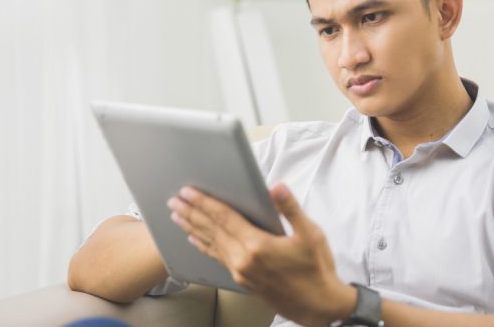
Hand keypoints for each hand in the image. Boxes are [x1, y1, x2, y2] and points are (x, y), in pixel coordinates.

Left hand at [167, 183, 355, 325]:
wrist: (319, 306)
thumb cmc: (317, 269)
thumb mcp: (310, 234)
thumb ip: (290, 209)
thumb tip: (276, 187)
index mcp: (258, 245)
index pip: (224, 218)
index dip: (205, 202)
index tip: (189, 191)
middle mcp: (243, 260)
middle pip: (211, 230)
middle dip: (191, 212)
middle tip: (174, 199)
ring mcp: (241, 272)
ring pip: (211, 244)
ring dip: (192, 227)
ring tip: (177, 215)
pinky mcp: (242, 281)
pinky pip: (217, 258)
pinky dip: (203, 246)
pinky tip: (194, 239)